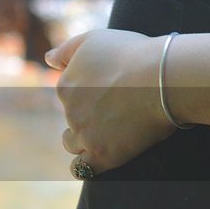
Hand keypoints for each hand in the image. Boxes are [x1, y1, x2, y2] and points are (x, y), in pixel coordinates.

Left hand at [44, 29, 176, 173]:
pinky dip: (86, 166)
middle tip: (118, 110)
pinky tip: (100, 158)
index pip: (69, 96)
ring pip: (73, 143)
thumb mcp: (93, 40)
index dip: (89, 95)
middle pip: (73, 119)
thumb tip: (48, 60)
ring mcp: (84, 134)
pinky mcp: (101, 154)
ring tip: (110, 134)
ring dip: (85, 140)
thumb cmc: (133, 53)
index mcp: (65, 85)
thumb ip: (66, 50)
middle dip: (89, 116)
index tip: (111, 91)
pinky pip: (81, 168)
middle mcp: (69, 111)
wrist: (161, 77)